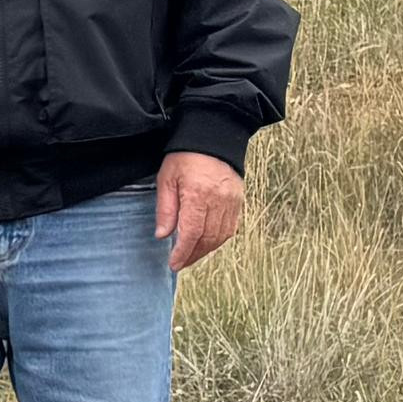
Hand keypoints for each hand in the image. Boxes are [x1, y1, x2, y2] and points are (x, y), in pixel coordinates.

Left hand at [153, 150, 246, 270]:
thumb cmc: (185, 156)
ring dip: (206, 250)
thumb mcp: (167, 179)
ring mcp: (232, 201)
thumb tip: (163, 235)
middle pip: (208, 238)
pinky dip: (218, 239)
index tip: (174, 263)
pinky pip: (231, 227)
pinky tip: (207, 243)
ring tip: (191, 256)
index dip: (183, 252)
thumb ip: (165, 209)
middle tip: (180, 264)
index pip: (192, 233)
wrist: (214, 137)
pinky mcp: (239, 200)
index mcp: (198, 195)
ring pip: (221, 236)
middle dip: (193, 255)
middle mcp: (219, 201)